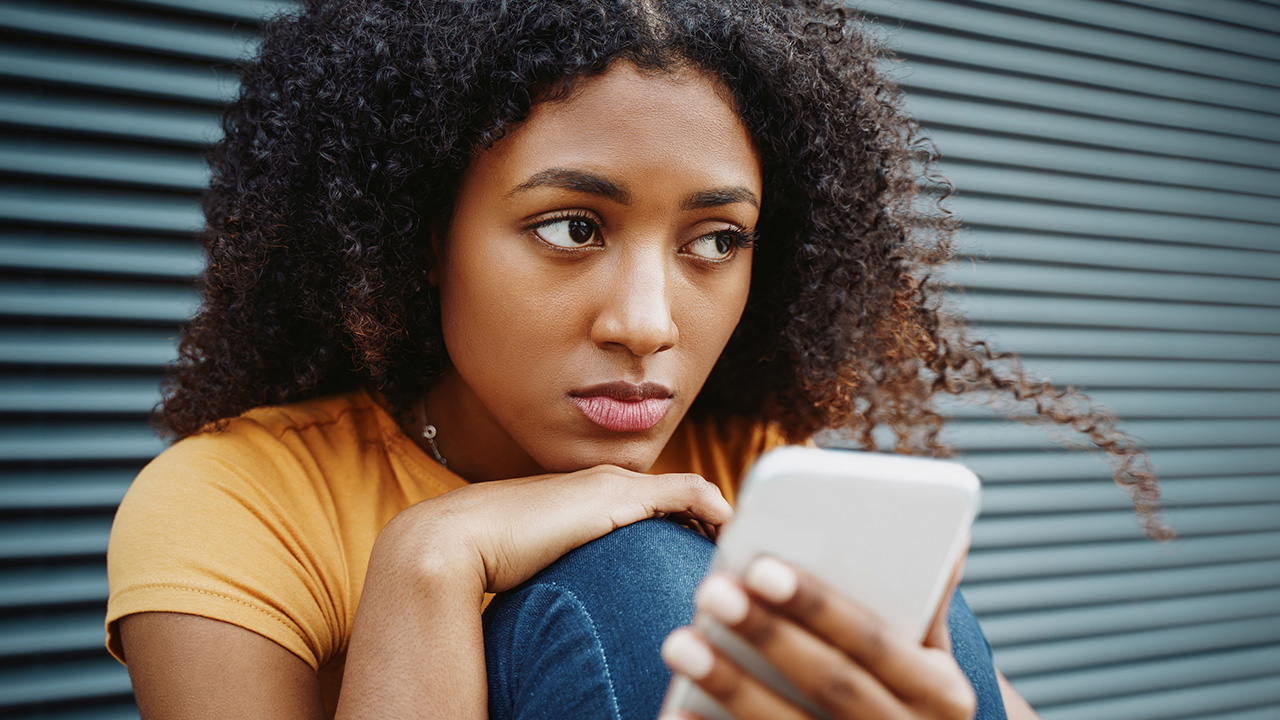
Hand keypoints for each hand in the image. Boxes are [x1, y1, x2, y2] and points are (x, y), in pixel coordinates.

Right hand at [374, 464, 732, 594]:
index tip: (709, 553)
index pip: (654, 504)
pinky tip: (729, 533)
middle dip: (713, 522)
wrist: (453, 541)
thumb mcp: (539, 564)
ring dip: (718, 519)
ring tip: (744, 549)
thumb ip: (568, 573)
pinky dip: (713, 509)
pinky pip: (686, 494)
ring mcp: (612, 485)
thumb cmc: (487, 560)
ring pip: (689, 492)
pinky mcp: (617, 496)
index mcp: (589, 498)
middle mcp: (606, 482)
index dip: (688, 525)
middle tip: (741, 552)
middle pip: (680, 495)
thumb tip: (581, 613)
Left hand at [661, 554, 974, 719]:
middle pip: (830, 684)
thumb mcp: (935, 665)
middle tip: (711, 591)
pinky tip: (679, 709)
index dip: (820, 606)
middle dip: (767, 636)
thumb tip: (944, 534)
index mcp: (942, 696)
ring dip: (730, 686)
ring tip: (680, 642)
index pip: (875, 643)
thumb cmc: (913, 704)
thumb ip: (924, 605)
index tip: (762, 568)